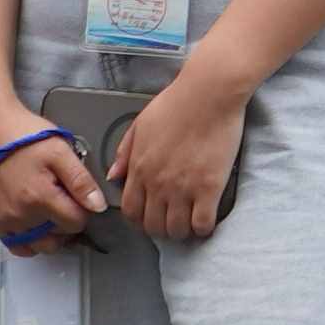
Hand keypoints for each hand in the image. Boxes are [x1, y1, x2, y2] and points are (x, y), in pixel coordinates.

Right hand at [0, 102, 110, 252]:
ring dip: (50, 235)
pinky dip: (29, 240)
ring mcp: (6, 220)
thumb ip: (81, 181)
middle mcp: (21, 214)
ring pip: (39, 246)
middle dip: (66, 223)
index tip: (76, 197)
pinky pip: (18, 246)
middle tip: (62, 201)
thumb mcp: (62, 151)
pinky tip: (34, 224)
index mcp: (41, 197)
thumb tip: (98, 207)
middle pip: (58, 238)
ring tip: (49, 212)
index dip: (82, 211)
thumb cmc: (28, 138)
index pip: (76, 223)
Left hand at [109, 65, 254, 241]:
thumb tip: (114, 176)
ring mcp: (183, 187)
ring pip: (177, 230)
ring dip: (182, 231)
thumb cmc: (177, 102)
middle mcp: (157, 182)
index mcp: (140, 167)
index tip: (150, 217)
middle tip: (172, 221)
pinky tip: (206, 219)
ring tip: (190, 221)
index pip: (130, 210)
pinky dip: (203, 228)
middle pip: (153, 226)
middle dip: (161, 229)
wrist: (209, 92)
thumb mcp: (141, 124)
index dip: (139, 220)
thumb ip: (125, 152)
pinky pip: (202, 224)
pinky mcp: (209, 188)